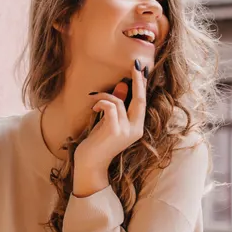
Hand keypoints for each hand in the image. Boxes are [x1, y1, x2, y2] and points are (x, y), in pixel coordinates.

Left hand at [73, 61, 147, 194]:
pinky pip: (110, 107)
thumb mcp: (109, 122)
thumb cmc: (97, 144)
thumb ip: (118, 106)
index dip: (142, 86)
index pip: (142, 103)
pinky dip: (101, 102)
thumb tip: (123, 85)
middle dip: (138, 81)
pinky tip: (94, 107)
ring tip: (94, 101)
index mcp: (136, 127)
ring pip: (119, 102)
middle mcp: (135, 129)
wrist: (89, 165)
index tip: (141, 70)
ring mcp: (126, 131)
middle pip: (140, 100)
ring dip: (104, 96)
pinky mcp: (115, 130)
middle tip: (135, 66)